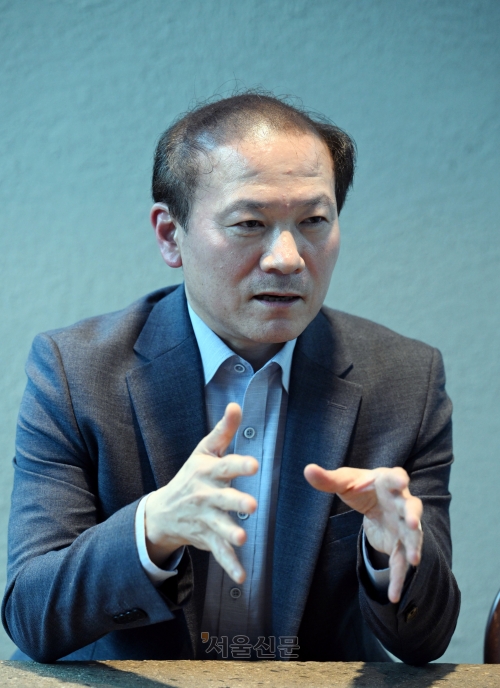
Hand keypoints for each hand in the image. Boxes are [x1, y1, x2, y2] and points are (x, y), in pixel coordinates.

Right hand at [145, 403, 257, 583]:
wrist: (163, 511)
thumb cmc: (191, 475)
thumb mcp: (204, 451)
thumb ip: (223, 430)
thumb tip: (236, 405)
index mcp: (207, 472)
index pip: (224, 466)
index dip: (238, 465)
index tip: (254, 464)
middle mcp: (205, 496)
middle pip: (222, 498)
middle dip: (235, 501)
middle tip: (252, 505)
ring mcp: (205, 519)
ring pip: (219, 527)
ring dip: (230, 533)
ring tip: (242, 538)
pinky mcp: (207, 538)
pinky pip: (219, 553)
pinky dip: (230, 565)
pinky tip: (242, 576)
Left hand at [304, 465, 422, 602]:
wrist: (374, 502)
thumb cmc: (361, 487)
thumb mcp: (344, 483)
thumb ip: (328, 479)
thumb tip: (307, 470)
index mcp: (387, 482)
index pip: (396, 477)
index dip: (399, 479)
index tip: (402, 481)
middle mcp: (401, 502)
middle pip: (412, 507)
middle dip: (413, 515)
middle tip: (412, 522)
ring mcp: (403, 524)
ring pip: (413, 535)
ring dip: (414, 545)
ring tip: (413, 559)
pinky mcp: (400, 544)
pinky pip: (400, 563)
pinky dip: (398, 579)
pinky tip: (393, 595)